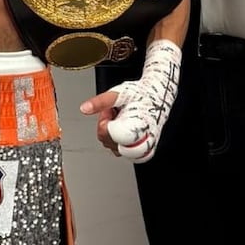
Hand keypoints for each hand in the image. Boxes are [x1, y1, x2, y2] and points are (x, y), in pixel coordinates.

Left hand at [79, 40, 180, 162]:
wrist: (159, 96)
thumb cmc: (142, 94)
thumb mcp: (119, 93)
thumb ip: (101, 101)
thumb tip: (84, 109)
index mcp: (135, 128)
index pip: (106, 134)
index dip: (104, 119)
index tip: (111, 109)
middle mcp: (140, 142)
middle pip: (107, 141)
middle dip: (107, 124)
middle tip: (116, 110)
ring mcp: (142, 149)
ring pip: (112, 147)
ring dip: (112, 132)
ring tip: (122, 118)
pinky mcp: (143, 152)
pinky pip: (122, 151)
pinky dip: (118, 139)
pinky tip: (124, 127)